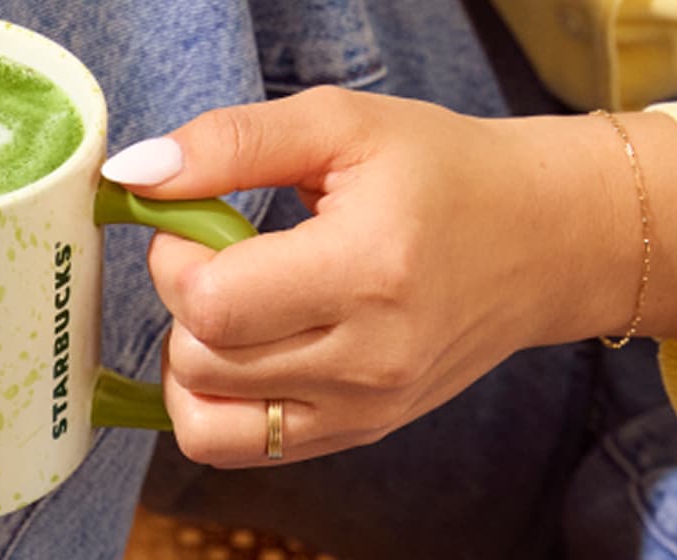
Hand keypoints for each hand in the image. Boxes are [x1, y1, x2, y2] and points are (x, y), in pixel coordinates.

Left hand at [104, 87, 676, 466]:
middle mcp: (368, 360)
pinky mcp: (357, 434)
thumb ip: (229, 143)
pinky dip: (215, 402)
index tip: (196, 222)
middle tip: (218, 257)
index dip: (173, 258)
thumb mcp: (339, 125)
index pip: (210, 305)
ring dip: (190, 359)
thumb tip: (134, 175)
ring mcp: (364, 410)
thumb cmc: (441, 172)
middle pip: (200, 361)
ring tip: (231, 308)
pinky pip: (239, 449)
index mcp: (366, 272)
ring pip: (204, 419)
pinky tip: (243, 348)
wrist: (542, 239)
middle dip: (181, 302)